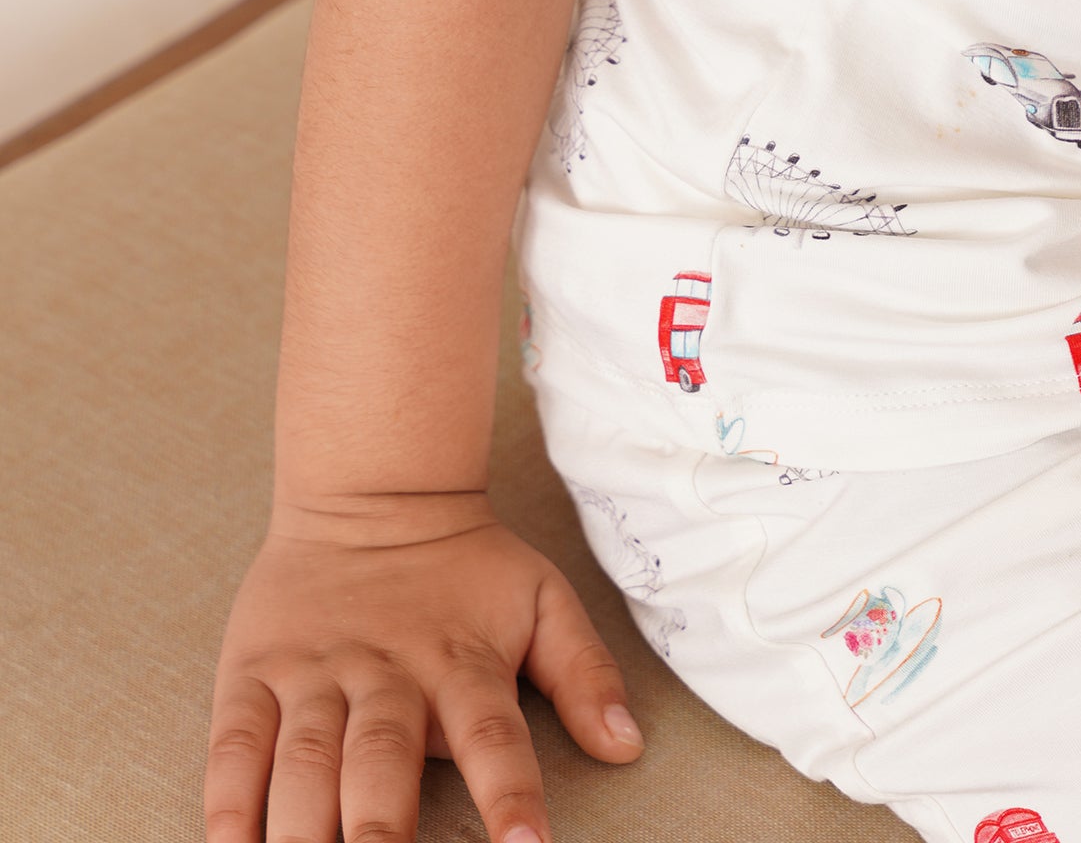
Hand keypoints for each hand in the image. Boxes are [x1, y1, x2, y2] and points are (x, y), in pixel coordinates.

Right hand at [205, 500, 644, 842]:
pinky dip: (228, 804)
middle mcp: (386, 672)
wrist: (376, 495)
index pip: (493, 736)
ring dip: (301, 831)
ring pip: (303, 761)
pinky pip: (233, 747)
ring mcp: (314, 673)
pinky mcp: (253, 673)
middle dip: (380, 834)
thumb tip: (628, 744)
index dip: (509, 793)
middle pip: (382, 761)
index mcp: (462, 661)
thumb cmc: (468, 569)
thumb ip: (584, 673)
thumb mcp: (543, 600)